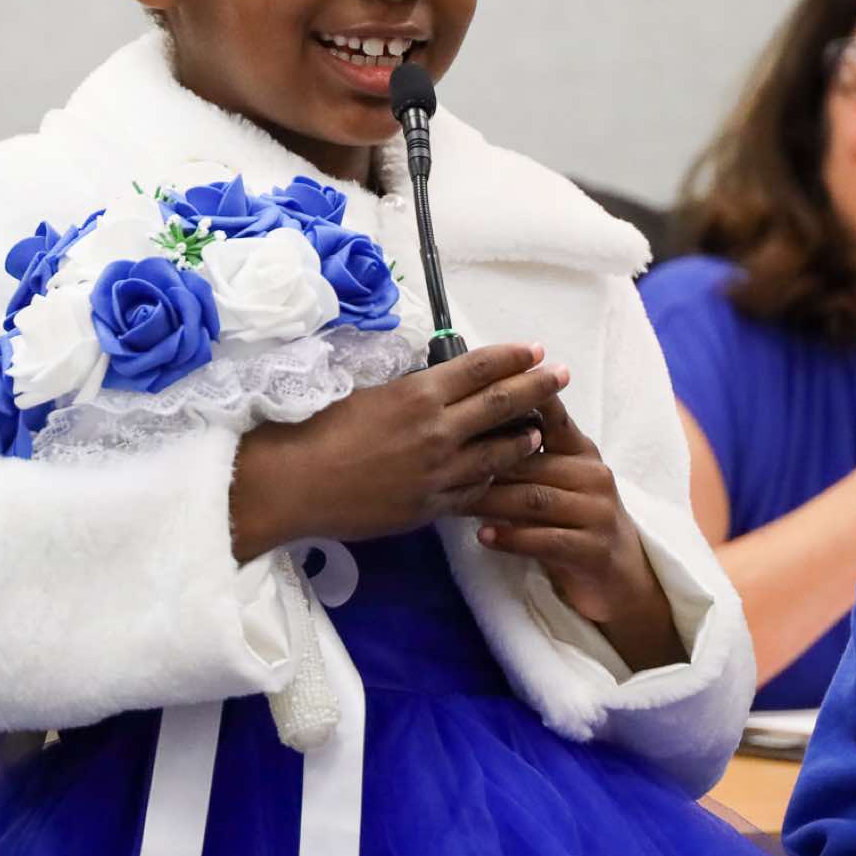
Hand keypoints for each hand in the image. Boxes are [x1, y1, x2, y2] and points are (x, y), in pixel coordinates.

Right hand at [229, 343, 563, 557]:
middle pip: (502, 404)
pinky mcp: (432, 506)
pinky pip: (476, 491)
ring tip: (542, 430)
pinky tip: (502, 475)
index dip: (512, 357)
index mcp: (417, 394)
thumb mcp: (364, 395)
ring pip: (500, 453)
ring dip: (526, 438)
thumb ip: (407, 394)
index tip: (534, 350)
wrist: (294, 483)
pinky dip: (493, 480)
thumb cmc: (314, 430)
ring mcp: (439, 471)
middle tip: (561, 374)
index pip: (479, 368)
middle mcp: (437, 430)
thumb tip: (431, 389)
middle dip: (537, 387)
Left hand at [469, 393, 683, 670]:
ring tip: (455, 502)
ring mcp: (597, 512)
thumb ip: (523, 455)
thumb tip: (468, 425)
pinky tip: (483, 536)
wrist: (617, 576)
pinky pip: (546, 540)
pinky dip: (511, 538)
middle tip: (441, 465)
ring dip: (490, 501)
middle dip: (485, 464)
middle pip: (531, 462)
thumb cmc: (570, 519)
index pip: (553, 417)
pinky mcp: (593, 550)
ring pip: (534, 500)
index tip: (483, 391)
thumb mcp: (554, 481)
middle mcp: (592, 475)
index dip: (522, 400)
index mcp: (580, 450)